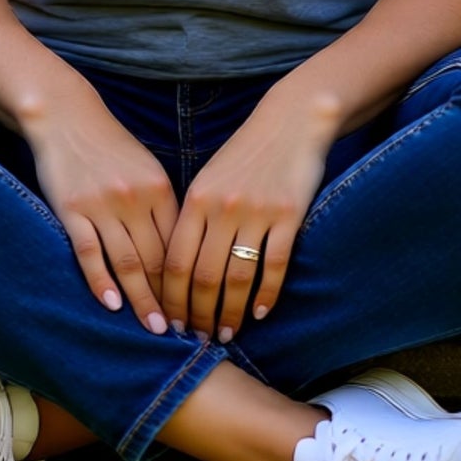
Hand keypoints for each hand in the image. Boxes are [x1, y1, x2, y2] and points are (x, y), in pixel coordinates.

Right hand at [25, 101, 181, 333]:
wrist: (66, 117)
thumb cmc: (110, 146)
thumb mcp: (147, 169)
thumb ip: (163, 206)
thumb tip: (180, 251)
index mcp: (160, 188)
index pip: (180, 245)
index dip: (190, 281)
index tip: (200, 309)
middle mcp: (135, 198)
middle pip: (158, 259)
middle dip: (172, 300)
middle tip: (185, 334)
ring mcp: (103, 205)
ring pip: (128, 262)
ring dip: (143, 300)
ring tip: (155, 331)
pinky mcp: (72, 209)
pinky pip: (89, 252)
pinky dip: (101, 281)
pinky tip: (112, 305)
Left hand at [160, 100, 332, 341]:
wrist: (290, 121)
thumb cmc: (245, 154)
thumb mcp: (209, 178)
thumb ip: (194, 218)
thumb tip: (177, 269)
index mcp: (197, 199)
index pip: (175, 261)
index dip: (171, 298)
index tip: (170, 323)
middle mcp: (222, 208)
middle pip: (204, 276)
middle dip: (198, 314)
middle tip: (198, 338)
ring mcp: (256, 212)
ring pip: (238, 278)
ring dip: (231, 312)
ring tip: (227, 332)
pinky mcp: (288, 215)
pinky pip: (274, 265)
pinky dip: (266, 294)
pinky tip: (261, 312)